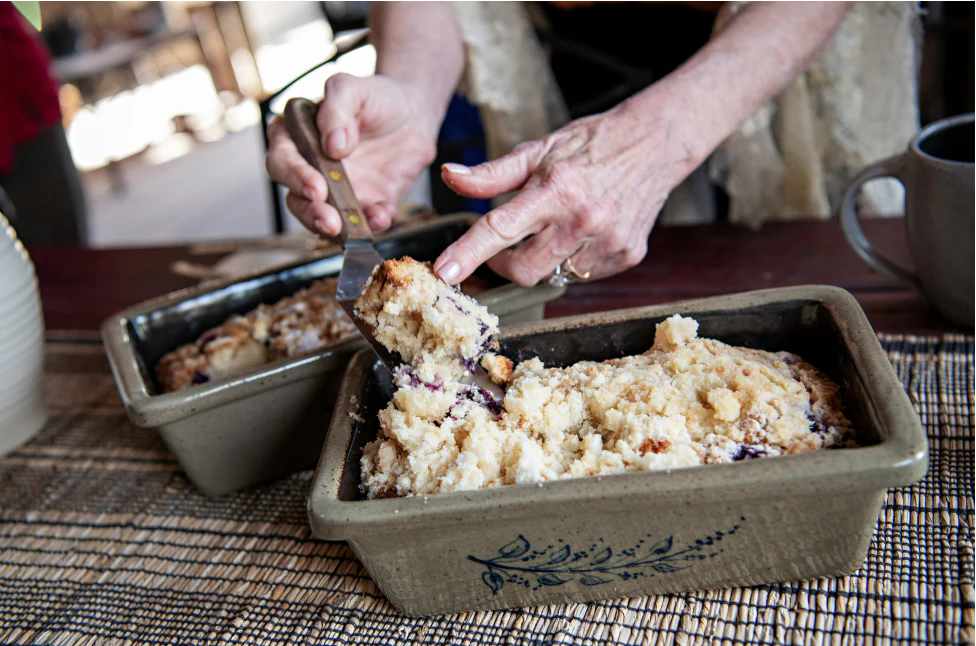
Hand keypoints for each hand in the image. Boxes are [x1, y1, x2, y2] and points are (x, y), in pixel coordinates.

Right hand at [265, 73, 437, 236]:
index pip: (282, 160)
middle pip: (296, 198)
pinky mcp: (365, 204)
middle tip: (329, 220)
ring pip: (325, 218)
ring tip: (353, 229)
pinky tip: (383, 215)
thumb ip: (337, 108)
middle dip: (310, 213)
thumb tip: (332, 144)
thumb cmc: (374, 97)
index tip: (316, 187)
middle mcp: (312, 169)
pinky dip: (373, 223)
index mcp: (298, 137)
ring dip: (337, 227)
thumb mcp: (353, 88)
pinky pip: (365, 222)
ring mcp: (337, 191)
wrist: (412, 115)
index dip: (295, 176)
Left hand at [432, 102, 699, 286]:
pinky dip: (575, 259)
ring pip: (555, 275)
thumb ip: (492, 173)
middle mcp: (583, 220)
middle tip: (506, 245)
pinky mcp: (627, 254)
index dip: (468, 253)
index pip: (500, 229)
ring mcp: (608, 241)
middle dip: (506, 263)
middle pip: (524, 270)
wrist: (655, 142)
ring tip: (558, 227)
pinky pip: (585, 273)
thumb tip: (450, 176)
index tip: (445, 272)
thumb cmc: (592, 143)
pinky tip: (585, 232)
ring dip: (544, 259)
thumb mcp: (538, 150)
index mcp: (555, 190)